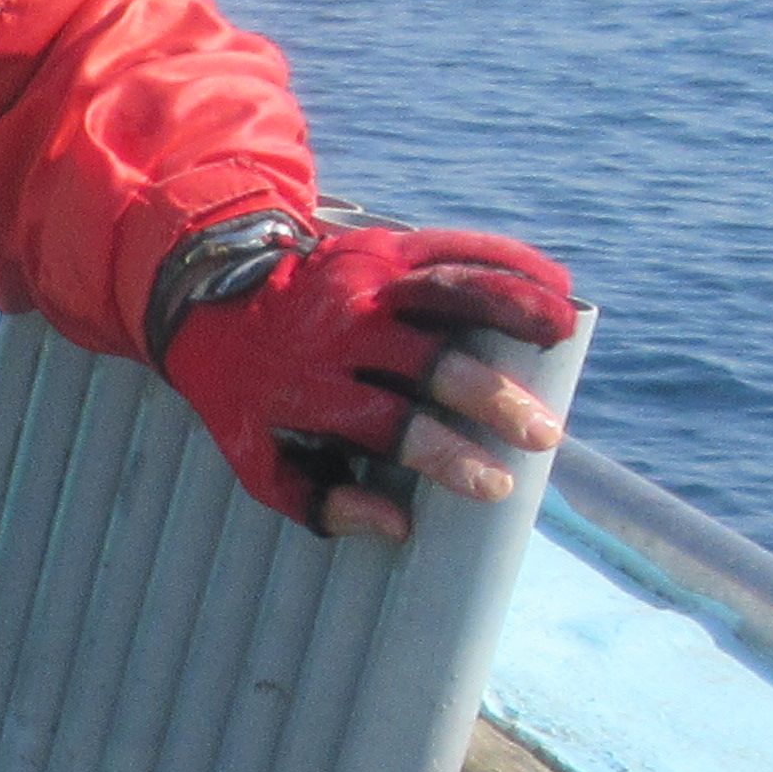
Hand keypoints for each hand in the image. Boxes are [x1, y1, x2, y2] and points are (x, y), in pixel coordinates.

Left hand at [150, 217, 578, 540]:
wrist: (206, 298)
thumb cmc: (245, 394)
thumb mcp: (256, 457)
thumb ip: (319, 501)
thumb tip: (398, 526)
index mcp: (307, 386)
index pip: (387, 425)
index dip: (445, 456)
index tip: (496, 485)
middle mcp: (340, 329)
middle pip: (429, 363)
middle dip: (491, 399)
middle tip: (543, 435)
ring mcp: (365, 280)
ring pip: (451, 290)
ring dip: (515, 309)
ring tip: (565, 336)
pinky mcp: (384, 245)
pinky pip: (456, 248)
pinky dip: (511, 262)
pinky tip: (557, 286)